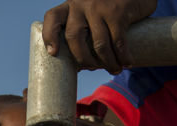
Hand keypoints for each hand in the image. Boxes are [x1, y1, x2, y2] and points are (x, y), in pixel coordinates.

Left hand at [42, 0, 156, 72]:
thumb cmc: (109, 11)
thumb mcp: (91, 15)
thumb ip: (83, 33)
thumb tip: (78, 67)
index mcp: (70, 6)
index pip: (52, 18)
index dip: (50, 35)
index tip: (53, 53)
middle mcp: (81, 4)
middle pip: (74, 37)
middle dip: (83, 58)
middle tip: (93, 68)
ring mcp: (99, 7)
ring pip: (99, 44)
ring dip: (108, 62)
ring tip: (115, 69)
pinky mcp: (117, 12)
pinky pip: (118, 41)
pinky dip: (123, 56)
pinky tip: (126, 63)